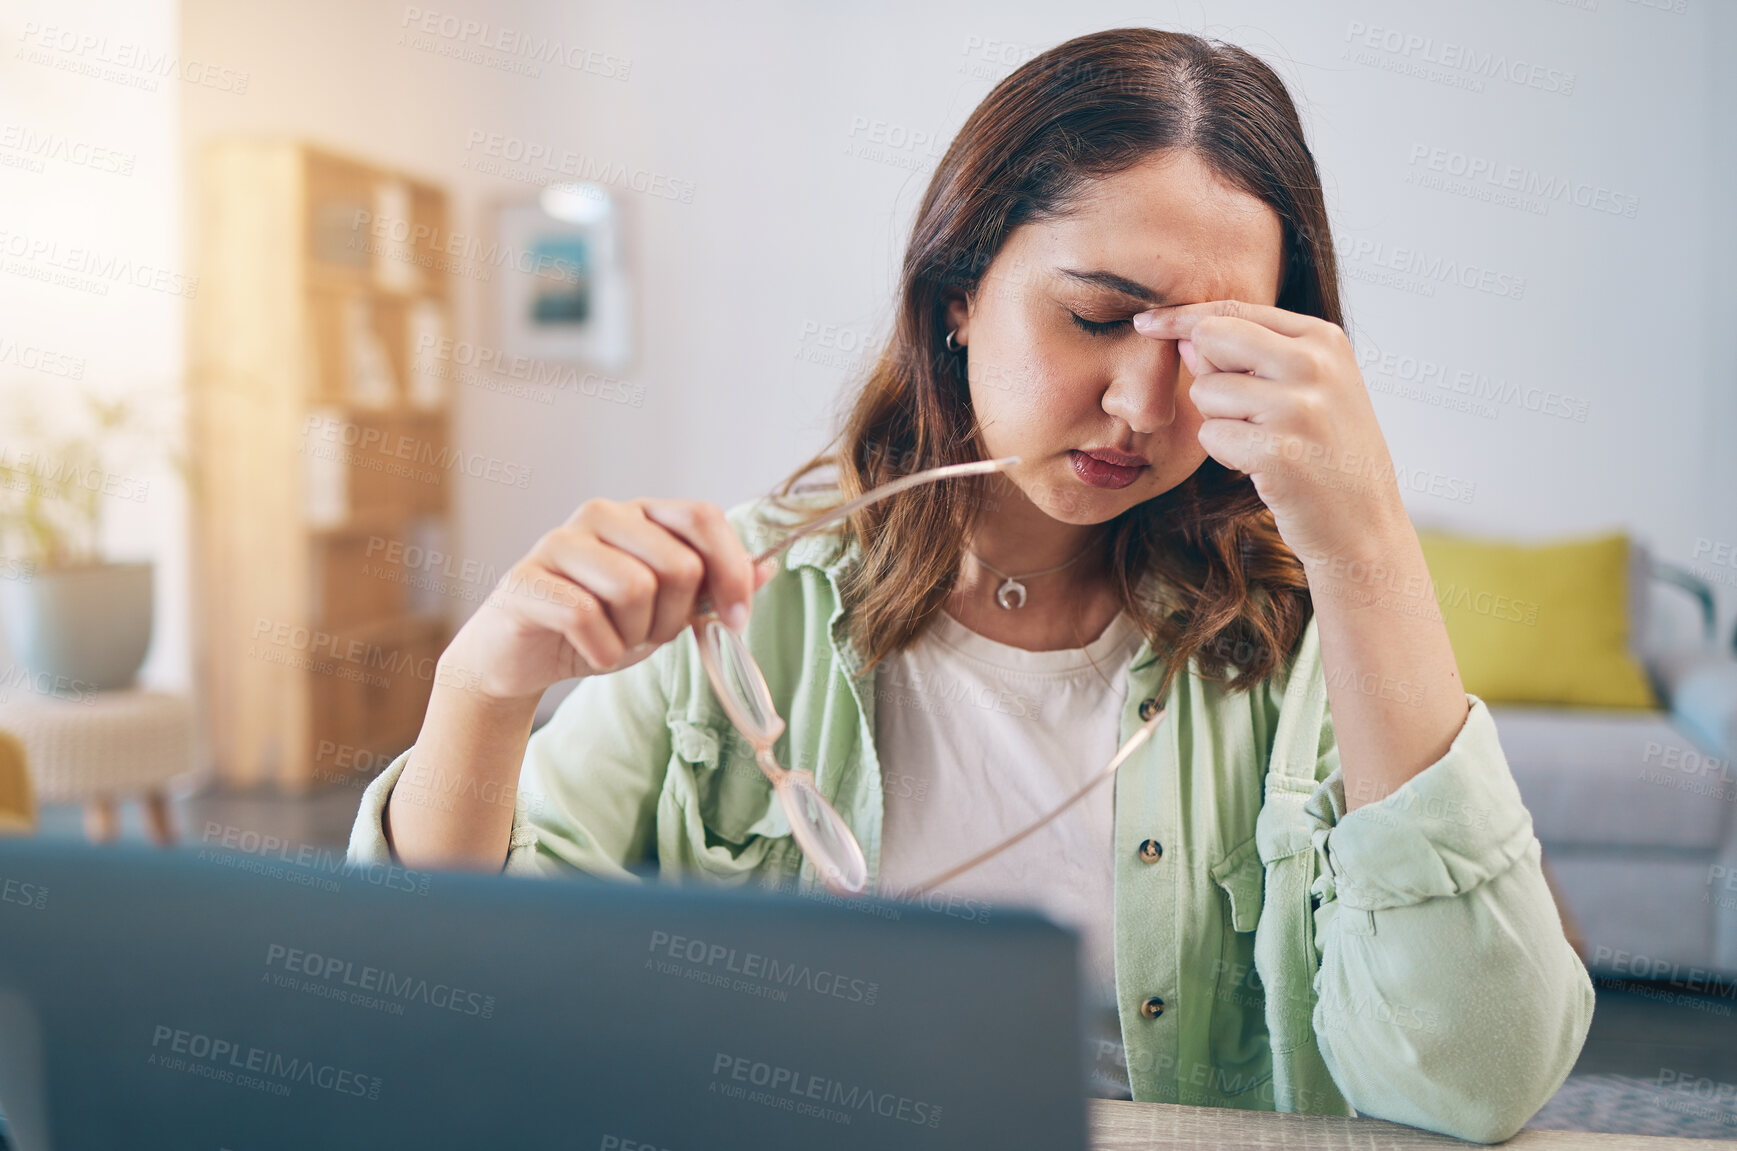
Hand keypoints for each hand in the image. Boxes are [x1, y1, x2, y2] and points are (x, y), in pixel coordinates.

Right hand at [440, 499, 776, 702]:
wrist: (519, 658)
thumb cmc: (597, 626)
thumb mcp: (665, 611)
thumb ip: (711, 587)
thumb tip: (767, 569)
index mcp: (641, 514)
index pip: (703, 516)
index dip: (732, 569)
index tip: (737, 618)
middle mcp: (602, 515)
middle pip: (677, 563)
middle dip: (676, 617)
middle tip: (652, 636)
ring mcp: (560, 543)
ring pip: (635, 589)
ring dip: (637, 635)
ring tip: (618, 641)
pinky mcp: (526, 580)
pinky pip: (588, 618)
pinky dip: (602, 652)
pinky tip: (591, 653)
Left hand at [1132, 300, 1407, 564]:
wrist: (1364, 524)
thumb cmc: (1326, 454)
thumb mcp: (1302, 391)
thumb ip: (1246, 359)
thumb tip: (1184, 337)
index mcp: (1323, 338)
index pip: (1233, 309)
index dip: (1181, 316)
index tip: (1145, 322)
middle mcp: (1314, 363)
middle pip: (1211, 338)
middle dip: (1206, 373)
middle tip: (1240, 411)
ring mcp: (1298, 406)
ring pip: (1205, 391)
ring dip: (1219, 422)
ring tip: (1263, 443)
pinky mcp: (1278, 451)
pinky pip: (1210, 435)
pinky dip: (1225, 455)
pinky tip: (1263, 468)